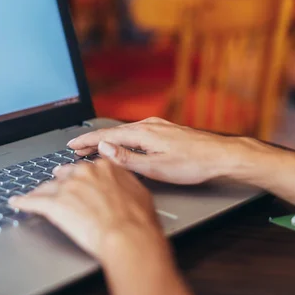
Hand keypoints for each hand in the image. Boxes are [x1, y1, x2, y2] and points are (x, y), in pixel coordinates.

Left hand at [9, 160, 167, 260]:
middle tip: (57, 190)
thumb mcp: (138, 193)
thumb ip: (123, 182)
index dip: (79, 177)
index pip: (85, 168)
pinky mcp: (54, 204)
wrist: (127, 236)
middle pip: (63, 175)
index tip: (76, 181)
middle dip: (59, 183)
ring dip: (40, 193)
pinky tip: (16, 203)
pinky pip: (33, 201)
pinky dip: (23, 202)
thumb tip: (120, 184)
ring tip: (33, 197)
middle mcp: (83, 173)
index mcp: (104, 167)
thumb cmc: (138, 221)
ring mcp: (67, 187)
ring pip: (47, 187)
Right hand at [68, 117, 255, 184]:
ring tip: (94, 149)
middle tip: (76, 148)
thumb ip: (128, 159)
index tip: (71, 144)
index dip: (86, 140)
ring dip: (107, 140)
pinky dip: (122, 139)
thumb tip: (104, 150)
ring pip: (124, 132)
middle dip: (93, 140)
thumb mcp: (157, 168)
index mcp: (143, 133)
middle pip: (113, 132)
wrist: (223, 156)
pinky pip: (136, 133)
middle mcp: (149, 126)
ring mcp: (158, 127)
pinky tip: (123, 145)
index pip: (106, 136)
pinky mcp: (166, 131)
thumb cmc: (194, 165)